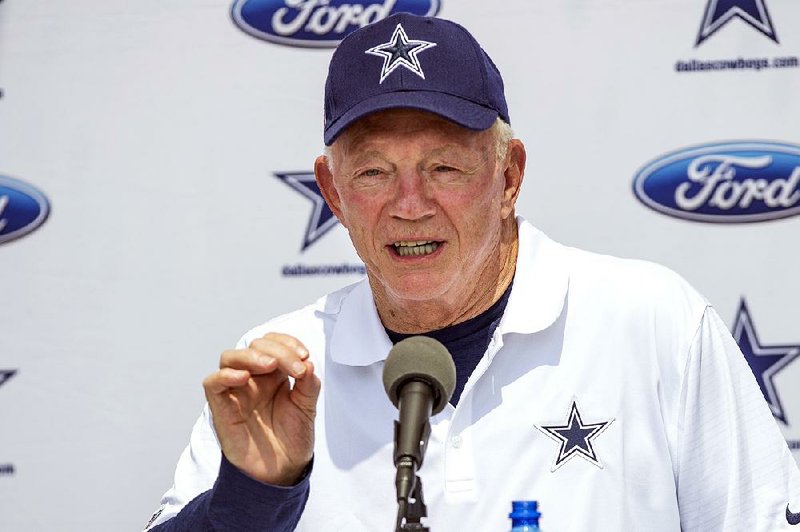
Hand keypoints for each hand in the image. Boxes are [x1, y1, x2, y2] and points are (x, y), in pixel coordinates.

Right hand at [203, 332, 320, 485]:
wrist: (282, 471)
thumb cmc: (291, 439)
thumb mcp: (307, 408)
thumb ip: (309, 384)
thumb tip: (308, 362)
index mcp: (274, 373)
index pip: (273, 343)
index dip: (288, 343)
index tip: (304, 356)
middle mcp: (254, 378)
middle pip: (254, 346)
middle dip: (277, 350)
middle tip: (296, 367)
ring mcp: (237, 391)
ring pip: (230, 357)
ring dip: (251, 356)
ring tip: (270, 365)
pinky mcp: (222, 408)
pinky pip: (213, 383)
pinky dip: (225, 375)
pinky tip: (243, 378)